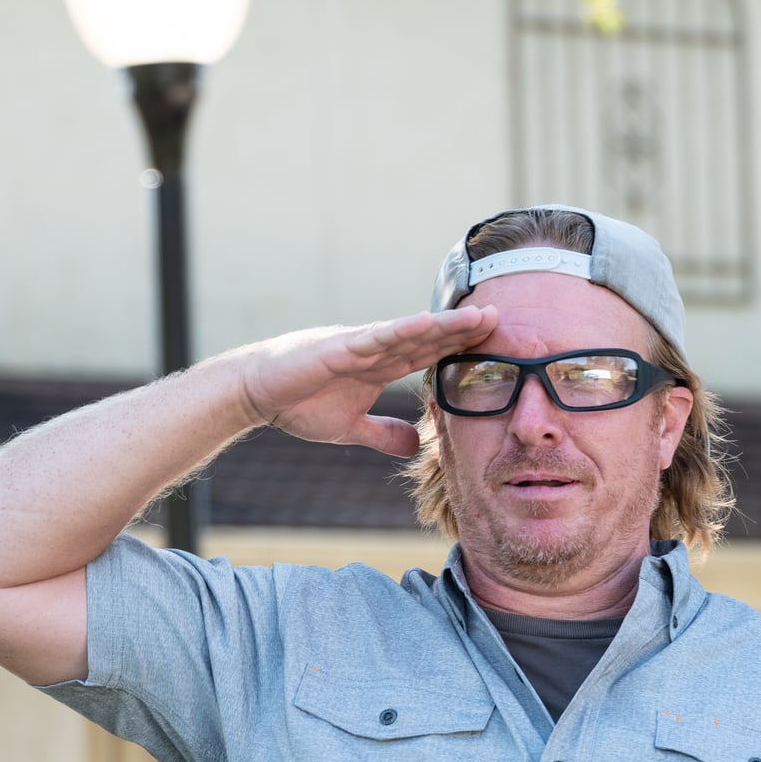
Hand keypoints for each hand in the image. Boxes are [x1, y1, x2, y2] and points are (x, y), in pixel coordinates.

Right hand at [231, 308, 497, 454]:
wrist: (257, 394)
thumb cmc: (299, 404)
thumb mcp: (352, 428)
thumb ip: (384, 434)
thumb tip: (415, 444)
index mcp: (381, 366)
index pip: (430, 355)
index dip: (461, 349)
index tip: (496, 344)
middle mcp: (376, 350)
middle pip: (429, 338)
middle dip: (464, 331)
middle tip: (503, 318)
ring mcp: (358, 345)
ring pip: (410, 332)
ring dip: (445, 325)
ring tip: (478, 317)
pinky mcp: (337, 348)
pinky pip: (375, 338)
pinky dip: (400, 330)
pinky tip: (427, 323)